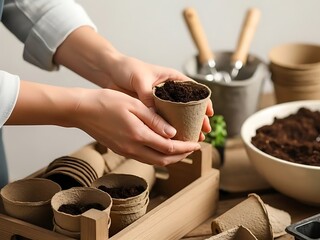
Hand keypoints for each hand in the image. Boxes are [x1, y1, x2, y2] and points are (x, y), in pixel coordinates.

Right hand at [72, 88, 201, 165]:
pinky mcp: (121, 150)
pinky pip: (144, 157)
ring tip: (181, 149)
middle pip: (163, 160)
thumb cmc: (106, 102)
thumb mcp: (134, 105)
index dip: (185, 147)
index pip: (169, 148)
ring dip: (170, 157)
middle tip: (192, 148)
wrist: (81, 110)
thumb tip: (173, 133)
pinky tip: (162, 146)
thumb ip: (154, 120)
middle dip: (181, 156)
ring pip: (154, 161)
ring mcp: (125, 151)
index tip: (196, 143)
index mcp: (138, 135)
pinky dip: (157, 155)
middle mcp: (132, 148)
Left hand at [105, 55, 213, 139]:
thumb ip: (148, 96)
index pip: (194, 90)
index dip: (204, 102)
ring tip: (194, 138)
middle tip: (204, 131)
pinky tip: (174, 139)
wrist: (109, 72)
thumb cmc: (127, 68)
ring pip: (178, 116)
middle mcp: (169, 91)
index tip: (209, 113)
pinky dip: (169, 130)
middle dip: (198, 119)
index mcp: (172, 78)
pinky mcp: (151, 110)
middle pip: (189, 107)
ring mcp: (161, 102)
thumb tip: (155, 116)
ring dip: (186, 127)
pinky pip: (163, 122)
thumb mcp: (140, 79)